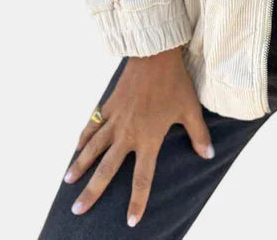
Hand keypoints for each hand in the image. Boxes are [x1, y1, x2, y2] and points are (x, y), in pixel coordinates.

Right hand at [63, 46, 213, 227]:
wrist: (155, 55)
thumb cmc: (175, 82)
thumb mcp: (190, 109)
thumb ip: (198, 134)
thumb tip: (209, 155)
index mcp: (149, 138)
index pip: (142, 178)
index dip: (137, 201)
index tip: (129, 221)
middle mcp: (128, 134)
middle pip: (106, 169)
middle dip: (92, 192)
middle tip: (77, 210)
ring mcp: (115, 119)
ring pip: (92, 148)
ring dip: (79, 166)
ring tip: (68, 182)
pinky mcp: (109, 104)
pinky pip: (92, 125)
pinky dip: (83, 137)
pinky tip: (76, 148)